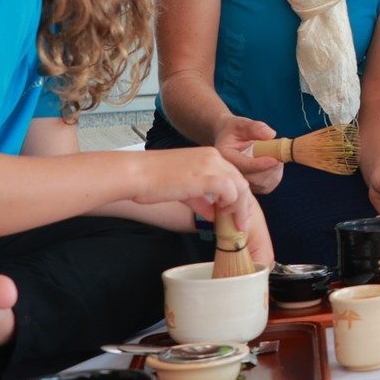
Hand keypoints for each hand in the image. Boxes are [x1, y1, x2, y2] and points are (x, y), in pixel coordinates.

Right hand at [134, 147, 271, 259]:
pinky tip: (221, 216)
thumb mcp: (183, 188)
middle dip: (243, 204)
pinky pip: (231, 192)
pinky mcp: (207, 176)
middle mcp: (214, 157)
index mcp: (208, 156)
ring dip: (240, 208)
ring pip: (241, 186)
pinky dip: (230, 206)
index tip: (235, 213)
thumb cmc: (152, 181)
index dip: (237, 196)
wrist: (136, 174)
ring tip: (235, 224)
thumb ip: (201, 199)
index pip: (233, 176)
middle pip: (240, 181)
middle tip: (241, 223)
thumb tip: (212, 213)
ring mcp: (212, 165)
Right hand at [215, 115, 283, 193]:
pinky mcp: (251, 188)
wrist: (229, 140)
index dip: (260, 164)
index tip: (275, 160)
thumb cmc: (234, 130)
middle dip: (271, 167)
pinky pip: (267, 186)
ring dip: (275, 170)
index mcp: (224, 157)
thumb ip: (255, 128)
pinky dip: (275, 175)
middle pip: (255, 178)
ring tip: (275, 155)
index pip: (244, 165)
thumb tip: (271, 135)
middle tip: (280, 152)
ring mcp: (239, 183)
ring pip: (263, 183)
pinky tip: (272, 164)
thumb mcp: (242, 124)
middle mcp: (229, 174)